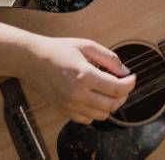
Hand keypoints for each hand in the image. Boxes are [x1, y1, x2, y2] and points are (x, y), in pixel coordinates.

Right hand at [21, 37, 136, 124]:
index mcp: (84, 76)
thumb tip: (125, 72)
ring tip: (109, 91)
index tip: (132, 78)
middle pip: (112, 105)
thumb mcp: (86, 46)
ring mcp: (70, 105)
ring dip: (111, 104)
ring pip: (102, 115)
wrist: (32, 60)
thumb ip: (109, 58)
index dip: (130, 84)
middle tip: (123, 84)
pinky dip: (96, 111)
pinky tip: (95, 98)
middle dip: (123, 95)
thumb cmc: (59, 50)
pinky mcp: (64, 111)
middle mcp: (77, 94)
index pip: (117, 88)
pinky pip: (88, 119)